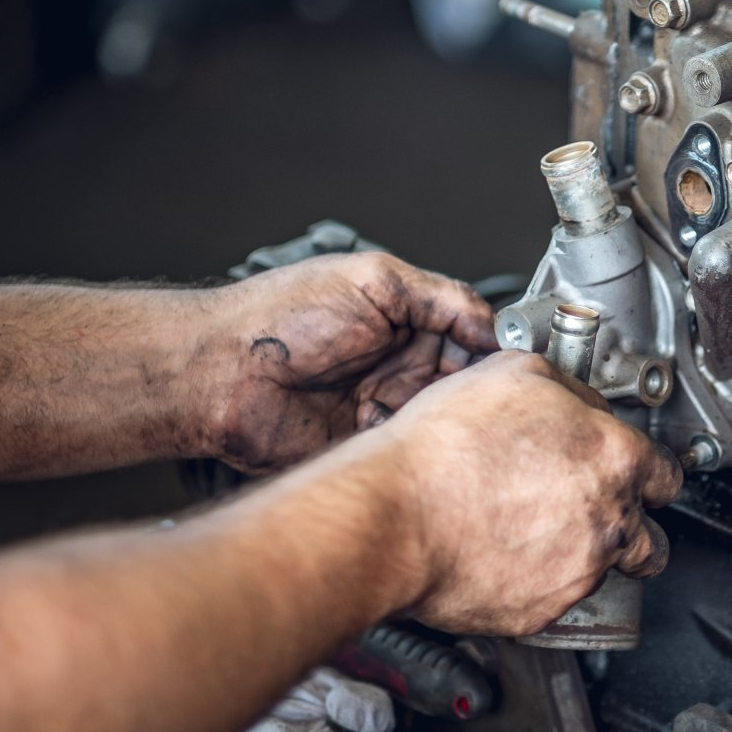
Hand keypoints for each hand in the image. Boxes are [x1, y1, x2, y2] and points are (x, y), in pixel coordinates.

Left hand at [205, 254, 496, 473]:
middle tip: (470, 390)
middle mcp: (399, 364)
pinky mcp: (365, 446)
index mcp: (405, 320)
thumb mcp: (374, 281)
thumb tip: (494, 322)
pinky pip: (408, 450)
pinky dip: (412, 445)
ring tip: (424, 407)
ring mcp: (383, 406)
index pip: (471, 336)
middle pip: (463, 382)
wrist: (221, 374)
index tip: (510, 360)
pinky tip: (399, 432)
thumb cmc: (281, 317)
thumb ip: (441, 296)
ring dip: (440, 418)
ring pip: (441, 420)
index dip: (491, 349)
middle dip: (470, 388)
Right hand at [365, 350, 681, 634]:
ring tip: (538, 533)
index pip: (668, 475)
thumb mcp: (517, 373)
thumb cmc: (446, 444)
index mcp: (614, 458)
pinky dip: (537, 582)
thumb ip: (570, 390)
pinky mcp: (541, 612)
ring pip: (604, 571)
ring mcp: (578, 572)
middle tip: (593, 510)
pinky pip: (555, 600)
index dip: (648, 472)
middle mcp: (609, 521)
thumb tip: (582, 403)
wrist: (395, 513)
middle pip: (650, 537)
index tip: (635, 474)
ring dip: (584, 554)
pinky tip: (504, 554)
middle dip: (630, 525)